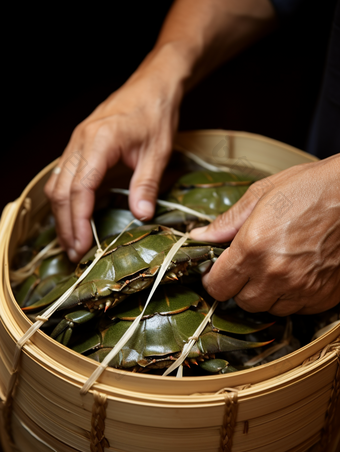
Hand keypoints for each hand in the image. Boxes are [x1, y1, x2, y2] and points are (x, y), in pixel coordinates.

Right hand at [44, 46, 183, 261]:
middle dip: (66, 225)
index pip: (79, 188)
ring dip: (62, 216)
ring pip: (57, 185)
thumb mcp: (159, 151)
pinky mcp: (79, 147)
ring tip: (73, 242)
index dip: (79, 221)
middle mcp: (79, 143)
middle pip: (61, 191)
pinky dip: (66, 201)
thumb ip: (146, 183)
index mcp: (99, 142)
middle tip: (76, 253)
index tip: (83, 246)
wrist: (152, 85)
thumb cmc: (157, 113)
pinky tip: (75, 218)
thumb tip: (141, 216)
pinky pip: (63, 177)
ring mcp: (76, 144)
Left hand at [190, 154, 339, 314]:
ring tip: (275, 267)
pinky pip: (296, 309)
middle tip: (249, 266)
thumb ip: (226, 222)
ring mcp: (301, 288)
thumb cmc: (310, 189)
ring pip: (269, 308)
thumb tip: (199, 236)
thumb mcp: (262, 194)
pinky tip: (296, 274)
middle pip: (242, 302)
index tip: (219, 271)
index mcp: (253, 247)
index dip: (214, 279)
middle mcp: (275, 274)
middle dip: (239, 287)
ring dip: (266, 293)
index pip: (217, 286)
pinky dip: (292, 296)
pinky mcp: (323, 296)